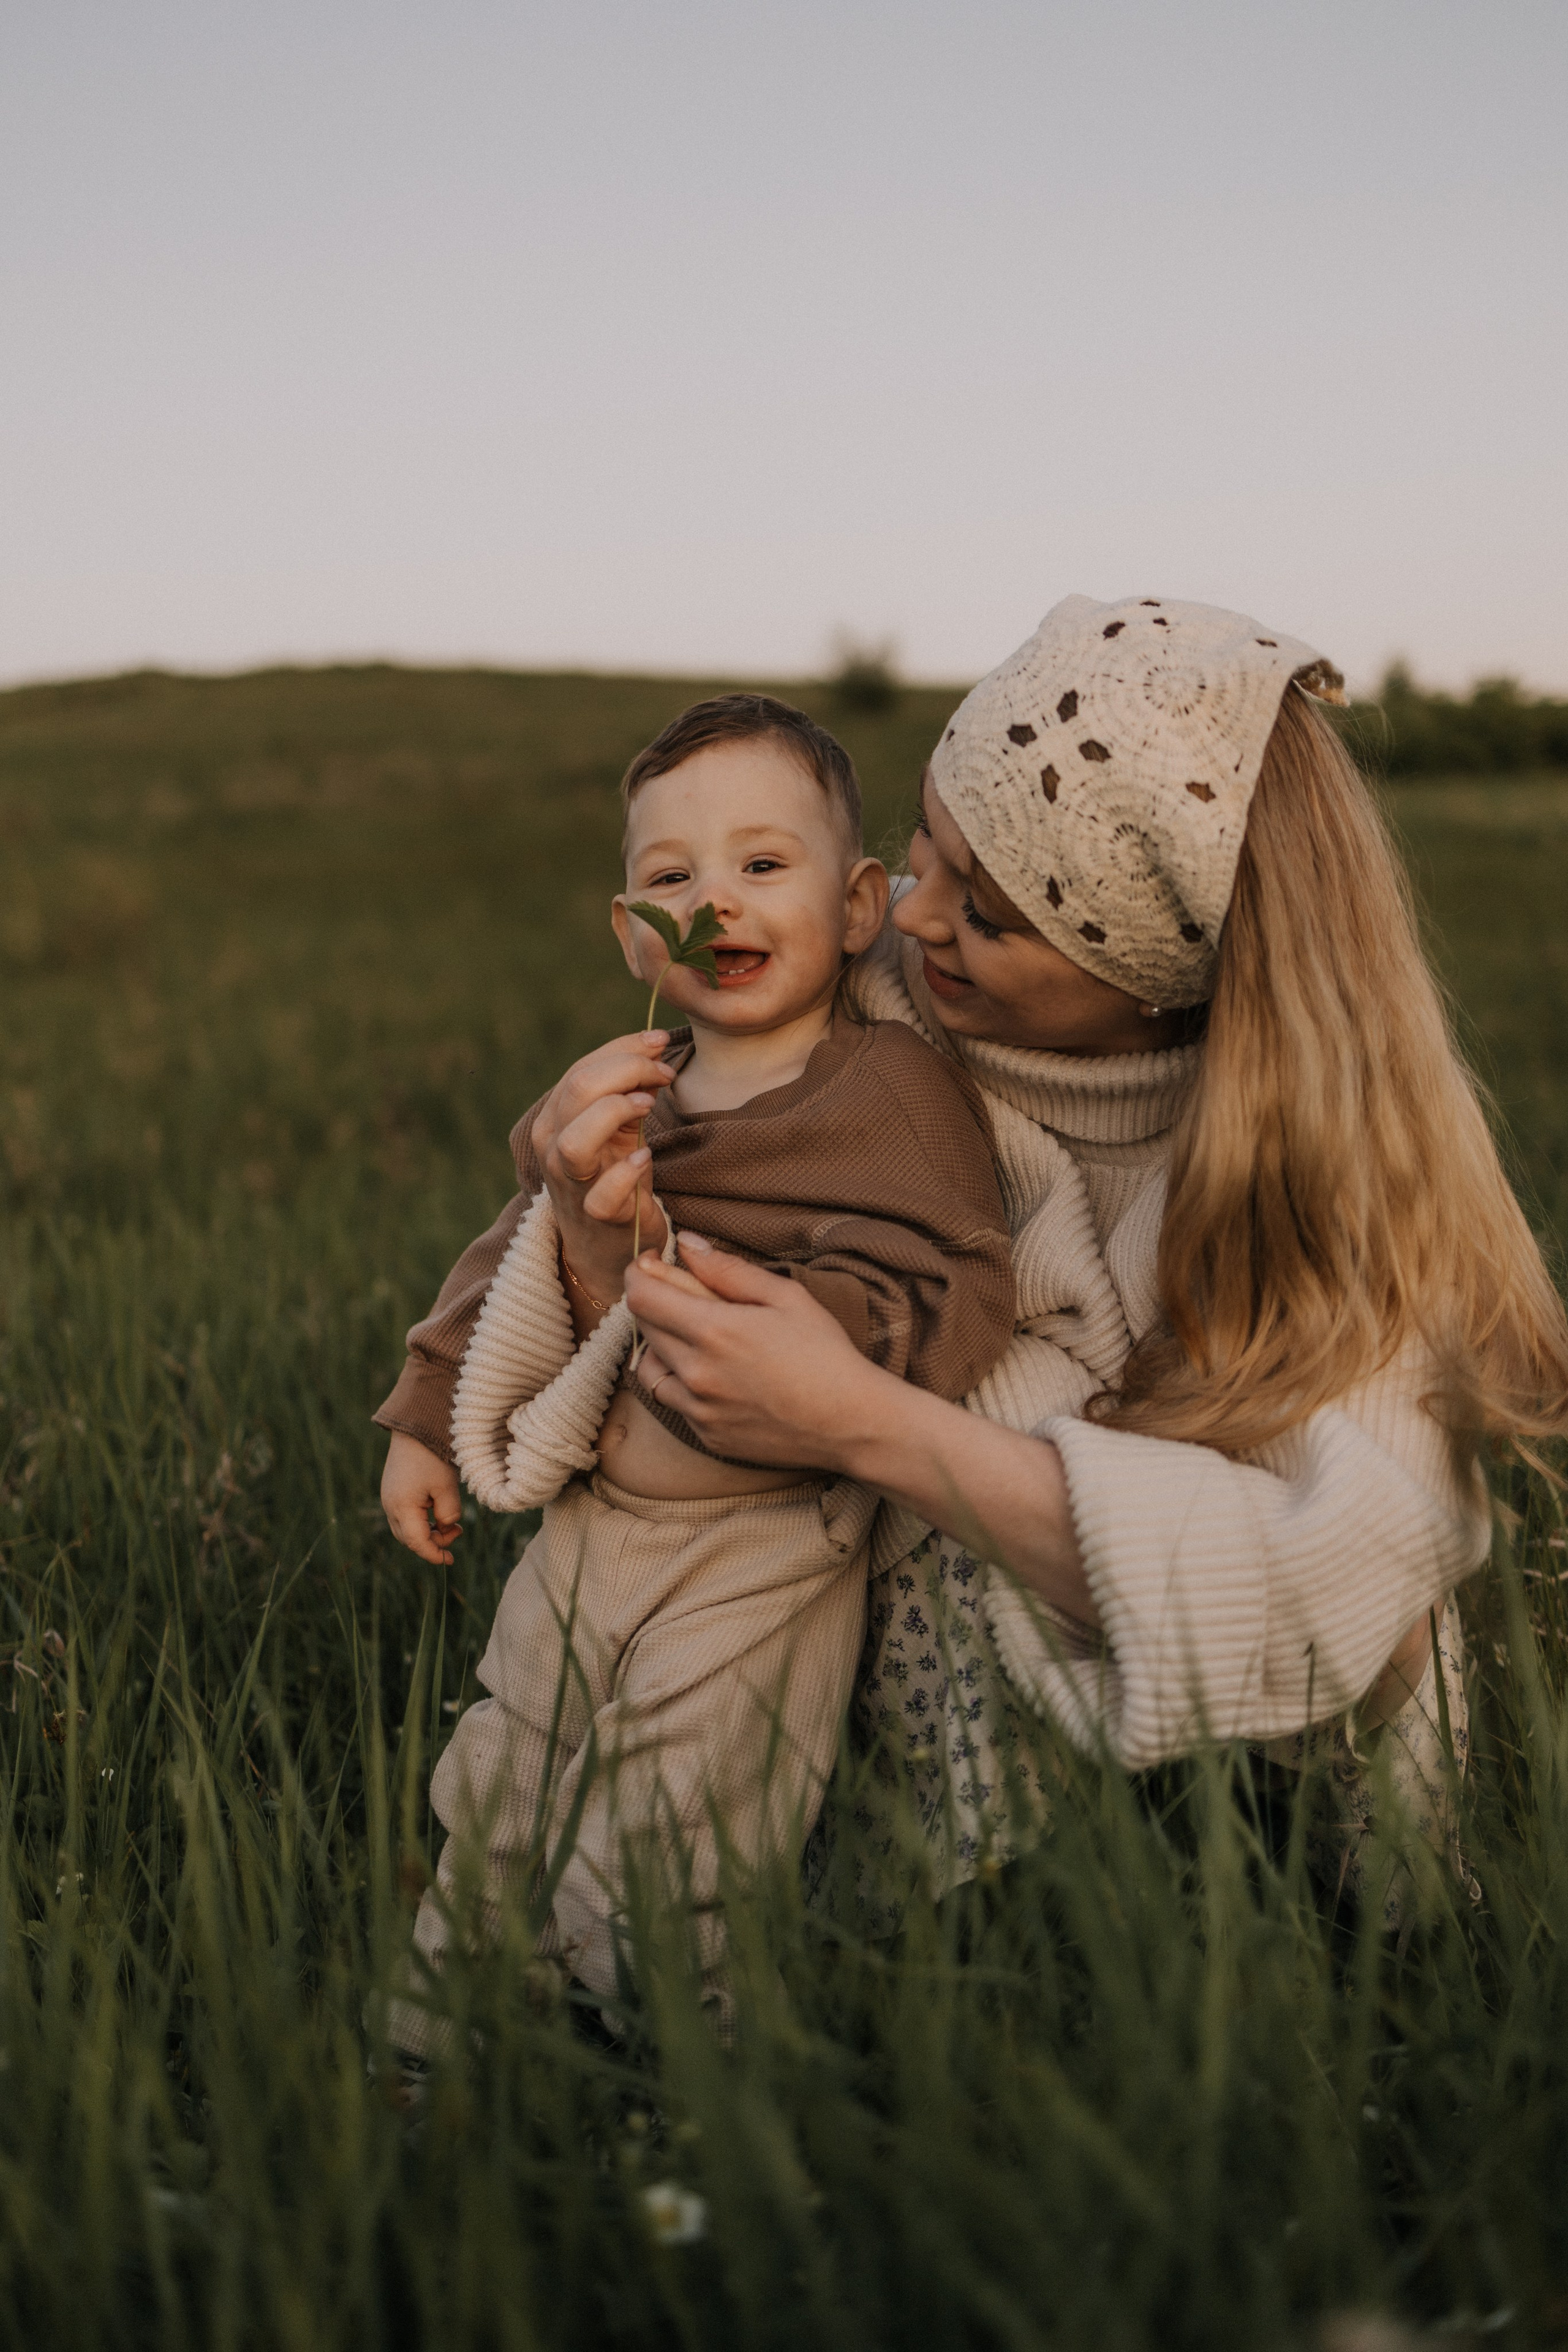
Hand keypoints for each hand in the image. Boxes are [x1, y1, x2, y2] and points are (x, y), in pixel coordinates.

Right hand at [381, 1430, 462, 1566]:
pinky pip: (404, 1516)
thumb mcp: (447, 1486)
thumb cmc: (432, 1456)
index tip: (450, 1561)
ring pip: (406, 1529)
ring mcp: (388, 1498)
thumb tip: (447, 1528)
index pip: (417, 1543)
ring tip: (451, 1523)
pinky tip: (438, 1512)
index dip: (434, 1554)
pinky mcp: (392, 1491)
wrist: (414, 1428)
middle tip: (457, 1532)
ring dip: (427, 1532)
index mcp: (401, 1507)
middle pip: (409, 1539)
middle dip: (433, 1543)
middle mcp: (389, 1506)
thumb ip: (449, 1513)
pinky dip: (421, 1521)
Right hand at [530, 1030, 676, 1300]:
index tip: (661, 1042)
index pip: (582, 1069)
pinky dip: (626, 1172)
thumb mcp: (619, 1124)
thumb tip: (653, 1046)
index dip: (625, 1048)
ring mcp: (571, 1183)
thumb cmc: (614, 1173)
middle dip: (628, 1070)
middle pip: (578, 1091)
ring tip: (648, 1106)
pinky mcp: (598, 1216)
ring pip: (575, 1141)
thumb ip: (628, 1087)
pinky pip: (603, 1194)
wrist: (608, 1240)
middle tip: (664, 1074)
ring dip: (616, 1112)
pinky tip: (644, 1157)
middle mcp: (552, 1147)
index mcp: (555, 1117)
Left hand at [625, 1237, 878, 1471]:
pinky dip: (681, 1382)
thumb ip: (728, 1270)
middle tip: (687, 1296)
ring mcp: (698, 1409)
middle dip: (655, 1303)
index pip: (641, 1296)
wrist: (851, 1422)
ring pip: (649, 1368)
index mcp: (714, 1331)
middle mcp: (696, 1373)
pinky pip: (672, 1401)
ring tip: (697, 1337)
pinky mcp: (706, 1436)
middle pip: (643, 1327)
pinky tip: (715, 1374)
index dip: (639, 1272)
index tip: (653, 1263)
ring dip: (661, 1345)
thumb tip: (688, 1244)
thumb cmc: (825, 1354)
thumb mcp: (785, 1297)